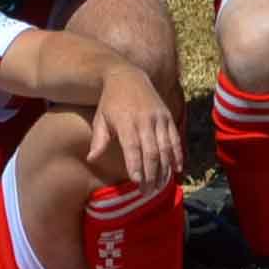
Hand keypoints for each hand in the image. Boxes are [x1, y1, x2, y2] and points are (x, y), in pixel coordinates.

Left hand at [86, 65, 183, 192]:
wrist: (127, 76)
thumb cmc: (110, 102)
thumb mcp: (100, 118)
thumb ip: (99, 140)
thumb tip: (91, 159)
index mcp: (126, 121)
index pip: (133, 147)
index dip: (136, 166)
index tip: (137, 182)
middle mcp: (145, 120)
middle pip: (151, 152)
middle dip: (151, 174)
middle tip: (147, 191)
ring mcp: (158, 118)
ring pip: (166, 148)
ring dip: (165, 169)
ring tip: (160, 186)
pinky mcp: (167, 117)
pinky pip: (175, 139)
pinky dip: (177, 155)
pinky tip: (176, 170)